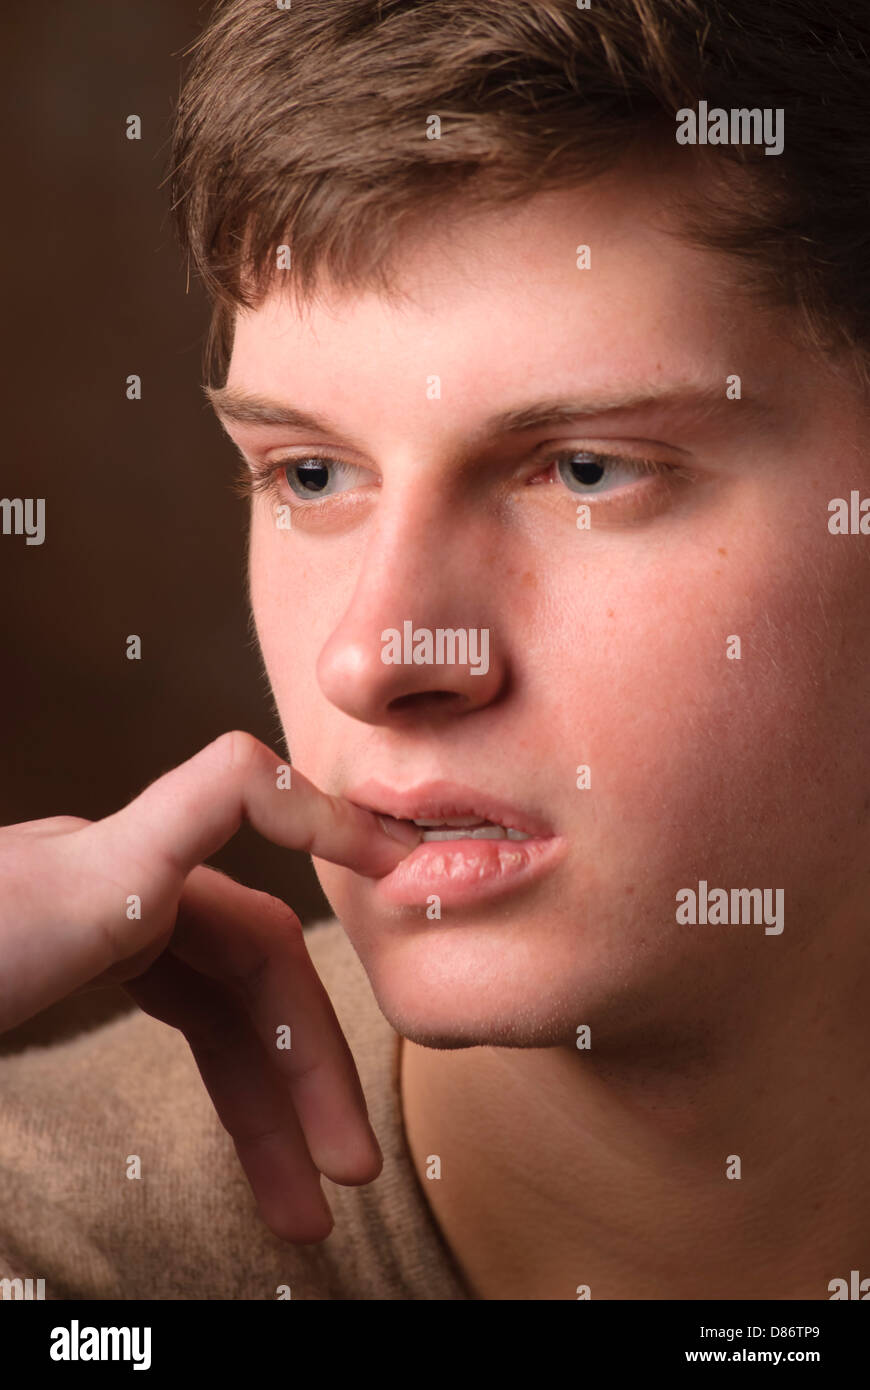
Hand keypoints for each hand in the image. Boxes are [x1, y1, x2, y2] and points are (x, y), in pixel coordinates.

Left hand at [0, 731, 419, 1241]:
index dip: (314, 812)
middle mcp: (96, 882)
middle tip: (344, 1177)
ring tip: (301, 1211)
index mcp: (81, 877)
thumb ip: (117, 897)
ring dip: (271, 1102)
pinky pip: (183, 1008)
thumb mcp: (17, 952)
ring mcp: (87, 922)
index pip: (217, 796)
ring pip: (220, 998)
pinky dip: (225, 1076)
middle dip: (308, 1066)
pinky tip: (243, 1136)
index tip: (399, 861)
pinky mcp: (75, 962)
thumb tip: (173, 959)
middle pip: (244, 951)